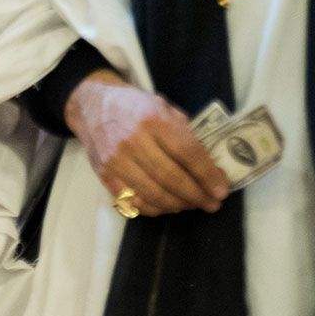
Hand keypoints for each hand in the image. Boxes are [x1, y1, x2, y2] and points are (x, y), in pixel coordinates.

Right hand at [65, 70, 229, 216]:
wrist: (92, 106)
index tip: (222, 189)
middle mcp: (132, 140)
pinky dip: (154, 209)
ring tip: (192, 205)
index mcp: (152, 118)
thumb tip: (210, 164)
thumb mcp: (163, 107)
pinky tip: (168, 206)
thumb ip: (184, 132)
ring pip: (153, 193)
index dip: (207, 174)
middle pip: (171, 177)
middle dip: (197, 195)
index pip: (186, 152)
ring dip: (178, 204)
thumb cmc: (135, 106)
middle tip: (212, 203)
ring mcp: (116, 160)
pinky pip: (132, 201)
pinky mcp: (104, 175)